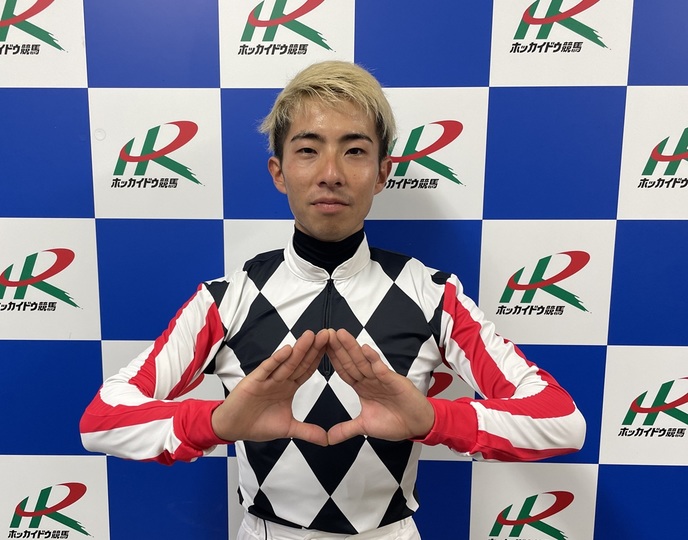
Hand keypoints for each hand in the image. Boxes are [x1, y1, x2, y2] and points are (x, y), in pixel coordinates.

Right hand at [211, 329, 328, 445]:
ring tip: (311, 335)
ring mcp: (267, 378)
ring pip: (286, 362)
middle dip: (313, 349)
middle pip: (300, 362)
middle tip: (327, 334)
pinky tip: (287, 350)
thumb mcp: (288, 429)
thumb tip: (327, 440)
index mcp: (289, 387)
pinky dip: (276, 360)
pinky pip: (267, 368)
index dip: (319, 359)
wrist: (233, 428)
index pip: (307, 370)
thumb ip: (307, 431)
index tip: (333, 347)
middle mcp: (280, 379)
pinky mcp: (254, 380)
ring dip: (299, 349)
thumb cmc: (257, 424)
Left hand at [325, 328, 434, 444]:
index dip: (332, 359)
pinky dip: (373, 359)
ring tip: (341, 334)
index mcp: (362, 387)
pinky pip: (381, 369)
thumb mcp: (365, 427)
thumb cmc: (395, 422)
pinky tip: (365, 349)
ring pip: (363, 361)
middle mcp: (370, 379)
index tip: (319, 347)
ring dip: (352, 348)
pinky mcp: (394, 381)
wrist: (417, 426)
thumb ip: (346, 429)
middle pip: (351, 361)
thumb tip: (327, 439)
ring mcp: (381, 378)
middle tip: (325, 333)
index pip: (344, 370)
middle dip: (338, 348)